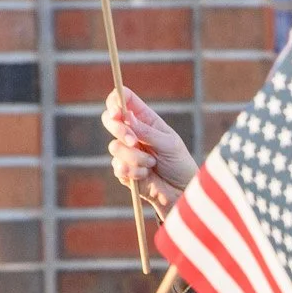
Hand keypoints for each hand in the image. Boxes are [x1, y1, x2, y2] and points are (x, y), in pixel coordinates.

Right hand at [103, 87, 197, 217]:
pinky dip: (134, 172)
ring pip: (115, 147)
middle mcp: (132, 132)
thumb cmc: (179, 164)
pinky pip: (118, 167)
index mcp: (145, 119)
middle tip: (134, 141)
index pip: (124, 100)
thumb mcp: (168, 144)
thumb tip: (126, 117)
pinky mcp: (123, 170)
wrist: (182, 192)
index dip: (116, 101)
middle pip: (109, 119)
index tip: (118, 112)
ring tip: (152, 164)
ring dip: (135, 157)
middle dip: (119, 130)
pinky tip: (147, 175)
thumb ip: (147, 131)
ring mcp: (126, 151)